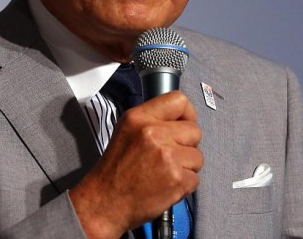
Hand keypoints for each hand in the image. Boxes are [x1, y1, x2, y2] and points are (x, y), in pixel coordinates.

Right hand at [69, 91, 201, 238]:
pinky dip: (184, 185)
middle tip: (170, 156)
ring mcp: (167, 156)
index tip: (183, 125)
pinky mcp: (176, 179)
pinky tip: (165, 186)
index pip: (179, 100)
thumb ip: (152, 120)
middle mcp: (153, 133)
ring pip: (197, 156)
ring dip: (186, 167)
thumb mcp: (126, 130)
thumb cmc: (116, 170)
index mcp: (139, 118)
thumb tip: (181, 119)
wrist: (105, 202)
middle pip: (194, 130)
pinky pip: (195, 178)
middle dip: (187, 145)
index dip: (187, 114)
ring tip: (165, 172)